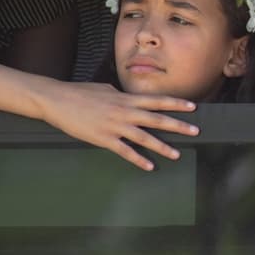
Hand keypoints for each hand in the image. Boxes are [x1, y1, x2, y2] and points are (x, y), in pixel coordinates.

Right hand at [33, 80, 199, 169]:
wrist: (58, 100)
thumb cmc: (81, 92)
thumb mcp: (106, 88)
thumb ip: (122, 95)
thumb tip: (131, 98)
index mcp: (126, 98)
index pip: (157, 100)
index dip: (176, 104)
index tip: (193, 107)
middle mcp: (125, 111)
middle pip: (157, 119)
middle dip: (178, 125)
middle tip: (196, 131)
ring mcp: (115, 126)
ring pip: (145, 138)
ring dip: (162, 147)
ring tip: (177, 154)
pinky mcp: (104, 139)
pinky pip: (125, 152)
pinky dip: (138, 160)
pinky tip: (149, 166)